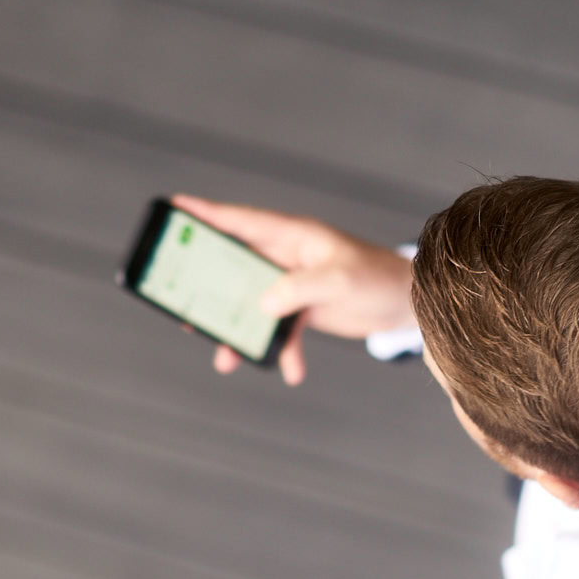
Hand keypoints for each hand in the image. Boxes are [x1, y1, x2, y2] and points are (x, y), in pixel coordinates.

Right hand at [172, 194, 414, 385]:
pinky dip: (283, 352)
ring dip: (241, 333)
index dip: (204, 214)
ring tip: (226, 358)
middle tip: (176, 297)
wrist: (406, 303)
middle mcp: (286, 256)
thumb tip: (263, 305)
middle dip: (207, 285)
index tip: (172, 207)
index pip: (239, 221)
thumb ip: (299, 288)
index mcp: (291, 235)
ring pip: (251, 305)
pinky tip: (291, 371)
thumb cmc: (377, 277)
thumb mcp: (339, 279)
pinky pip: (280, 331)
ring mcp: (291, 283)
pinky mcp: (302, 309)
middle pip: (234, 266)